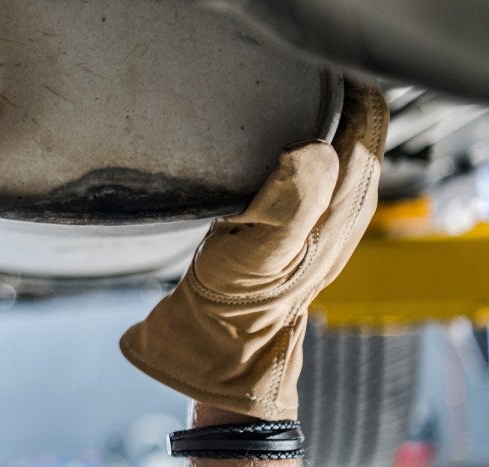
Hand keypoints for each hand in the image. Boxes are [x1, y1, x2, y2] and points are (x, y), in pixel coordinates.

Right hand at [119, 79, 387, 420]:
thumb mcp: (261, 251)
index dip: (347, 91)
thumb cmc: (236, 299)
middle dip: (335, 99)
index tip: (308, 73)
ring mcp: (325, 217)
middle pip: (358, 131)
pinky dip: (300, 145)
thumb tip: (313, 148)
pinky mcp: (300, 223)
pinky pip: (315, 168)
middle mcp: (344, 208)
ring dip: (318, 121)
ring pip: (338, 147)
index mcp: (343, 207)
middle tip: (289, 82)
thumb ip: (293, 197)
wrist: (219, 341)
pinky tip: (267, 148)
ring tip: (280, 102)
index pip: (367, 124)